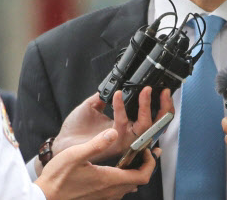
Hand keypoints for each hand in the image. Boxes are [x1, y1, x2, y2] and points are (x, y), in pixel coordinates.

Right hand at [35, 128, 159, 199]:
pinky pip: (118, 189)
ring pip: (129, 185)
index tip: (147, 150)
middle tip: (144, 150)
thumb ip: (96, 144)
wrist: (44, 198)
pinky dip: (124, 177)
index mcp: (110, 180)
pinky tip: (117, 167)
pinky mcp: (98, 197)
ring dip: (135, 171)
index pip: (142, 176)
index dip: (150, 163)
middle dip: (145, 164)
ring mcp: (105, 196)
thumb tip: (114, 132)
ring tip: (133, 156)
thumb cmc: (57, 179)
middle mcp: (111, 191)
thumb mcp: (75, 155)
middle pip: (139, 180)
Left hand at [48, 87, 172, 168]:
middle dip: (164, 108)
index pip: (151, 117)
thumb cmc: (76, 129)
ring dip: (146, 106)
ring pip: (144, 126)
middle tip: (162, 91)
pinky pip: (123, 124)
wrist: (62, 142)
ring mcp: (123, 140)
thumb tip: (115, 83)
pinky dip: (121, 108)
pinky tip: (117, 96)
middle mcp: (128, 135)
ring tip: (144, 90)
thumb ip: (107, 96)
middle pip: (156, 125)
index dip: (162, 106)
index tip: (163, 90)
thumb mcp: (94, 105)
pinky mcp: (113, 143)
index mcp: (127, 127)